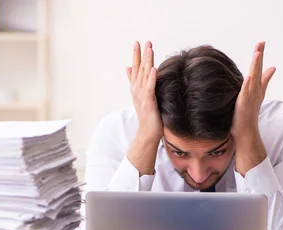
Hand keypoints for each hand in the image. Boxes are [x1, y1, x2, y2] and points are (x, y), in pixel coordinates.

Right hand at [126, 41, 162, 175]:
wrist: (148, 134)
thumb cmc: (148, 117)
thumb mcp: (142, 98)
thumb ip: (137, 84)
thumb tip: (129, 70)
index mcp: (136, 89)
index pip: (135, 69)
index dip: (136, 56)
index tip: (137, 43)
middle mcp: (137, 91)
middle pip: (139, 69)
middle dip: (141, 54)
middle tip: (143, 41)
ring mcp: (142, 96)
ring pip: (144, 75)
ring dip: (146, 61)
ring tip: (149, 48)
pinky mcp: (148, 102)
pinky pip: (149, 87)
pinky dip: (151, 78)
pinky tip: (153, 68)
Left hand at [231, 41, 275, 143]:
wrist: (246, 132)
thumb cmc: (246, 116)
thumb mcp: (252, 99)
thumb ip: (255, 89)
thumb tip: (257, 83)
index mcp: (256, 89)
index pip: (259, 70)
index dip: (260, 57)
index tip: (261, 44)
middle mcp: (255, 91)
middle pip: (257, 70)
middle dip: (259, 56)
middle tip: (261, 42)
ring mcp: (250, 96)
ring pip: (254, 77)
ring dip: (256, 65)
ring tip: (257, 53)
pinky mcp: (244, 103)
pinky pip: (246, 92)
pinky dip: (249, 83)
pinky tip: (249, 75)